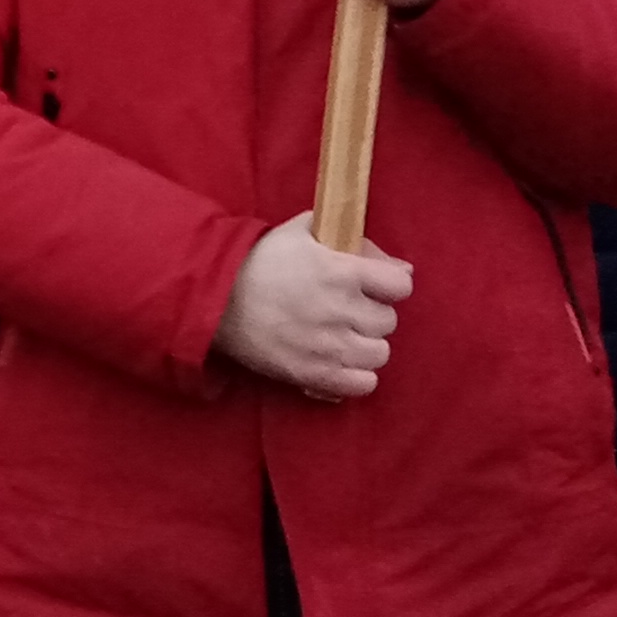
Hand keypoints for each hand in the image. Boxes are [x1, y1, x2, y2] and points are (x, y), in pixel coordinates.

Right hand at [213, 214, 413, 400]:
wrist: (215, 298)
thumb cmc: (260, 260)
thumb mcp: (303, 232)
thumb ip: (354, 242)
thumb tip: (401, 267)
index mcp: (342, 271)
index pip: (400, 285)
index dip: (388, 284)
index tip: (372, 285)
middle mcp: (342, 309)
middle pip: (388, 321)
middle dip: (370, 313)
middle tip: (346, 310)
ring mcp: (331, 345)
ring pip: (379, 353)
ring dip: (364, 344)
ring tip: (342, 337)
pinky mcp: (316, 374)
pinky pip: (363, 384)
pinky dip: (356, 375)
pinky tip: (339, 362)